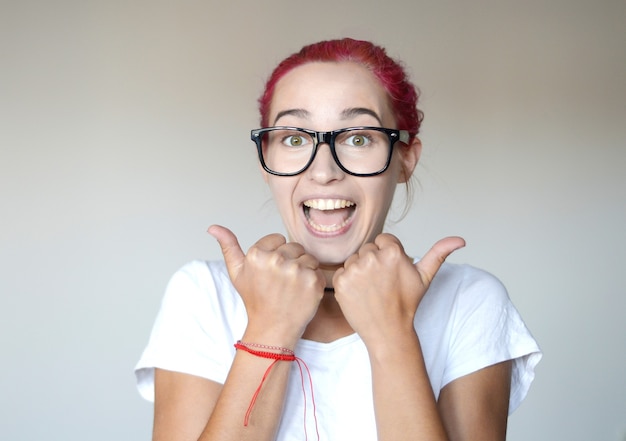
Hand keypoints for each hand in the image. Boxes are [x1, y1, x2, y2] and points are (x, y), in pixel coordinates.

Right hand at [208, 225, 325, 345]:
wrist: (272, 328)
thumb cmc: (255, 299)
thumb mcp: (237, 272)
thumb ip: (228, 246)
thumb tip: (213, 227)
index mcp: (257, 254)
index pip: (278, 239)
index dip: (276, 254)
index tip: (271, 271)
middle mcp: (276, 260)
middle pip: (294, 247)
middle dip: (291, 260)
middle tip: (282, 281)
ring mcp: (296, 270)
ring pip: (308, 257)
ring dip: (304, 270)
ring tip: (292, 287)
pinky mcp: (313, 281)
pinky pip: (318, 271)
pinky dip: (313, 281)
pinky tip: (302, 293)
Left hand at [332, 233, 464, 346]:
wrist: (388, 331)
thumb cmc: (407, 303)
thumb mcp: (425, 277)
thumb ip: (439, 253)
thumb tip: (460, 239)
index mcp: (393, 252)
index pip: (383, 240)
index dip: (387, 255)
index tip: (391, 272)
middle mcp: (372, 257)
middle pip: (368, 249)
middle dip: (373, 262)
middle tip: (382, 283)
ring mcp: (355, 269)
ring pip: (354, 260)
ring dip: (360, 271)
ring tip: (372, 289)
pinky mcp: (341, 282)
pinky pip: (341, 272)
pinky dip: (348, 282)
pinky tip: (360, 294)